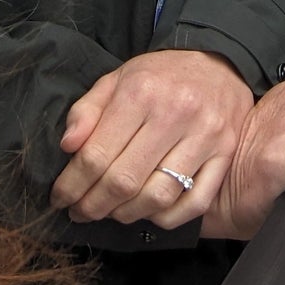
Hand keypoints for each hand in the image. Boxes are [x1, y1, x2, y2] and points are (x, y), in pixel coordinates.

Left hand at [50, 50, 252, 229]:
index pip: (97, 154)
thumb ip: (88, 110)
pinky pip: (193, 204)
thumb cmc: (160, 77)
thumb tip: (67, 147)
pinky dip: (165, 218)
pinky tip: (146, 212)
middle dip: (93, 205)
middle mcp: (176, 113)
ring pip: (158, 197)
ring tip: (110, 212)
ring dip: (126, 215)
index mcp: (142, 91)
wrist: (218, 65)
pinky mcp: (225, 155)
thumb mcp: (118, 78)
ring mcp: (205, 136)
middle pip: (124, 180)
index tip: (60, 197)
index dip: (72, 184)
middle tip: (79, 212)